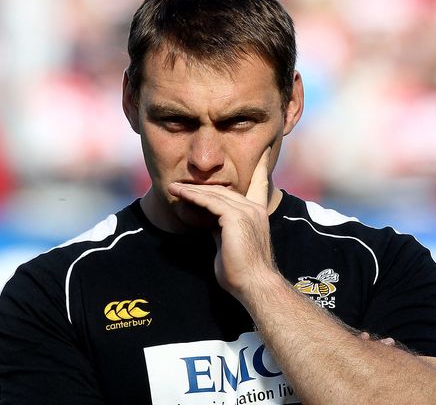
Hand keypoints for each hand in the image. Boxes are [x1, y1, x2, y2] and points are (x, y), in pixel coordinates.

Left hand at [168, 148, 275, 300]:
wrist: (254, 284)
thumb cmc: (243, 272)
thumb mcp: (232, 243)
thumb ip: (224, 229)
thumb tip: (210, 224)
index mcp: (258, 213)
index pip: (259, 183)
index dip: (259, 166)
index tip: (261, 151)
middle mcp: (254, 208)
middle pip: (225, 189)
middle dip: (202, 185)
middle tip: (181, 184)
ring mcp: (247, 211)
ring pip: (215, 193)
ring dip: (192, 190)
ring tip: (173, 187)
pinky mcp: (235, 217)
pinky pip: (210, 202)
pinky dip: (193, 197)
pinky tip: (180, 194)